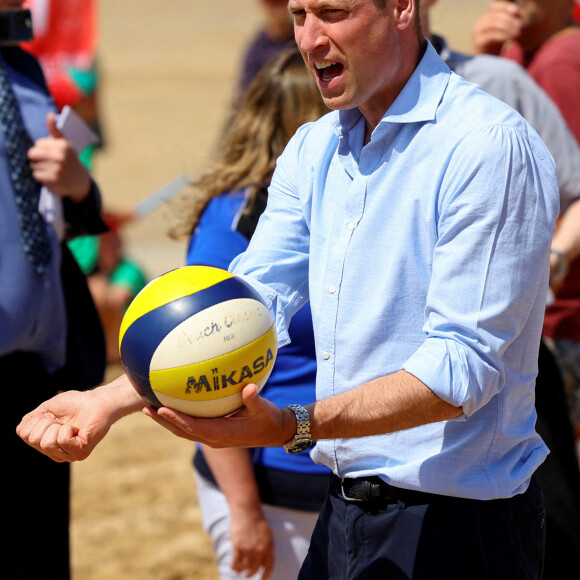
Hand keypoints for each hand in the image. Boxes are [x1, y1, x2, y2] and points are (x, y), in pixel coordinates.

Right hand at [16, 375, 144, 461]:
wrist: (99, 401)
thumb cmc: (75, 404)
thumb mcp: (47, 409)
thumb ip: (31, 421)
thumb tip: (22, 432)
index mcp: (45, 444)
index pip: (24, 434)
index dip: (37, 419)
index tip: (52, 415)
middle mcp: (55, 453)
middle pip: (34, 439)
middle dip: (47, 422)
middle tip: (62, 420)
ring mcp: (67, 455)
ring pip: (47, 442)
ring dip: (57, 426)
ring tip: (70, 425)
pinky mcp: (80, 453)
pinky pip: (62, 440)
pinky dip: (68, 429)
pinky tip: (77, 429)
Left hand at [27, 112, 90, 201]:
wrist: (80, 182)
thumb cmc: (69, 160)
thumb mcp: (65, 144)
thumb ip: (55, 130)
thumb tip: (50, 115)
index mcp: (63, 145)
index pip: (38, 144)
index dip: (43, 149)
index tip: (53, 154)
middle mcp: (60, 156)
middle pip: (32, 154)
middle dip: (37, 158)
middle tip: (48, 162)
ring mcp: (56, 168)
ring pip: (33, 165)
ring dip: (39, 168)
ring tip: (51, 170)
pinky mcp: (52, 179)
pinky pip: (36, 175)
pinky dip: (42, 177)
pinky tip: (51, 177)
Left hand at [143, 384, 296, 448]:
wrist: (276, 432)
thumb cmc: (270, 419)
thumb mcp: (264, 409)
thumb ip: (254, 400)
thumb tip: (249, 388)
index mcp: (223, 434)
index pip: (194, 428)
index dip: (177, 419)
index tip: (162, 408)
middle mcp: (214, 438)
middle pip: (181, 431)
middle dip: (163, 421)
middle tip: (145, 408)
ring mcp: (213, 437)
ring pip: (183, 431)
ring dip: (166, 421)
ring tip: (149, 408)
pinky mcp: (214, 433)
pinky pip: (191, 426)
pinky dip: (178, 418)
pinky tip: (171, 405)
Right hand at [230, 510, 273, 578]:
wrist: (248, 511)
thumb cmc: (257, 520)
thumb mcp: (267, 534)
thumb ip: (266, 546)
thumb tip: (263, 559)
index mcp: (269, 547)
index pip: (269, 566)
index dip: (265, 574)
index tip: (262, 579)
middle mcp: (259, 550)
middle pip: (255, 569)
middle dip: (251, 574)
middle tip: (248, 575)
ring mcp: (248, 549)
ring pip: (245, 567)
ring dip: (242, 571)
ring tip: (239, 571)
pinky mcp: (238, 546)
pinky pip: (235, 562)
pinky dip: (234, 567)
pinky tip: (233, 567)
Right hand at [472, 0, 522, 54]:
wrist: (484, 61)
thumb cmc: (494, 45)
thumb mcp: (502, 30)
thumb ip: (507, 20)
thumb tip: (517, 11)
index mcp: (485, 18)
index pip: (494, 6)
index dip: (505, 6)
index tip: (516, 11)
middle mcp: (480, 22)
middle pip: (496, 15)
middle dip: (510, 19)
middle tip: (520, 25)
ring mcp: (477, 31)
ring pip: (494, 23)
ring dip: (508, 27)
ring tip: (517, 33)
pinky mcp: (478, 41)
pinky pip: (492, 35)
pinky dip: (503, 35)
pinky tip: (510, 39)